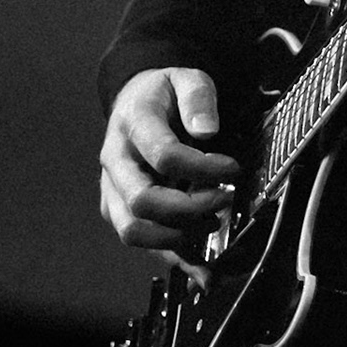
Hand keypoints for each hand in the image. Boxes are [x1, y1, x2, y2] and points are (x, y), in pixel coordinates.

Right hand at [99, 67, 239, 276]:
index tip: (232, 169)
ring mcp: (113, 188)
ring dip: (178, 236)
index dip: (203, 167)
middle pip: (142, 201)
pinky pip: (140, 240)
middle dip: (189, 208)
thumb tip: (207, 130)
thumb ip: (199, 98)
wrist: (135, 101)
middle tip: (224, 200)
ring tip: (213, 224)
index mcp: (133, 124)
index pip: (164, 155)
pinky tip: (201, 268)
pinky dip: (172, 257)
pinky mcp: (118, 208)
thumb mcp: (186, 78)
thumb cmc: (165, 94)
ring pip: (133, 229)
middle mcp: (116, 161)